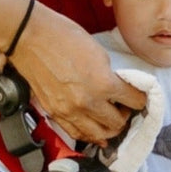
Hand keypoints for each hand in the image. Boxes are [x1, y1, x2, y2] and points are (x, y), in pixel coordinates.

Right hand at [6, 6, 145, 144]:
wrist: (30, 37)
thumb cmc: (62, 36)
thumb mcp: (98, 52)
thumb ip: (110, 75)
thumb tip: (116, 88)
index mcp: (103, 84)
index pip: (134, 101)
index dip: (140, 99)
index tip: (140, 97)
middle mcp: (87, 103)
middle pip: (117, 123)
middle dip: (125, 116)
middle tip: (124, 108)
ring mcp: (69, 111)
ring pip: (98, 135)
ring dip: (108, 129)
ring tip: (111, 121)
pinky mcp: (55, 113)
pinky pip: (76, 133)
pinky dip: (89, 135)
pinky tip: (94, 132)